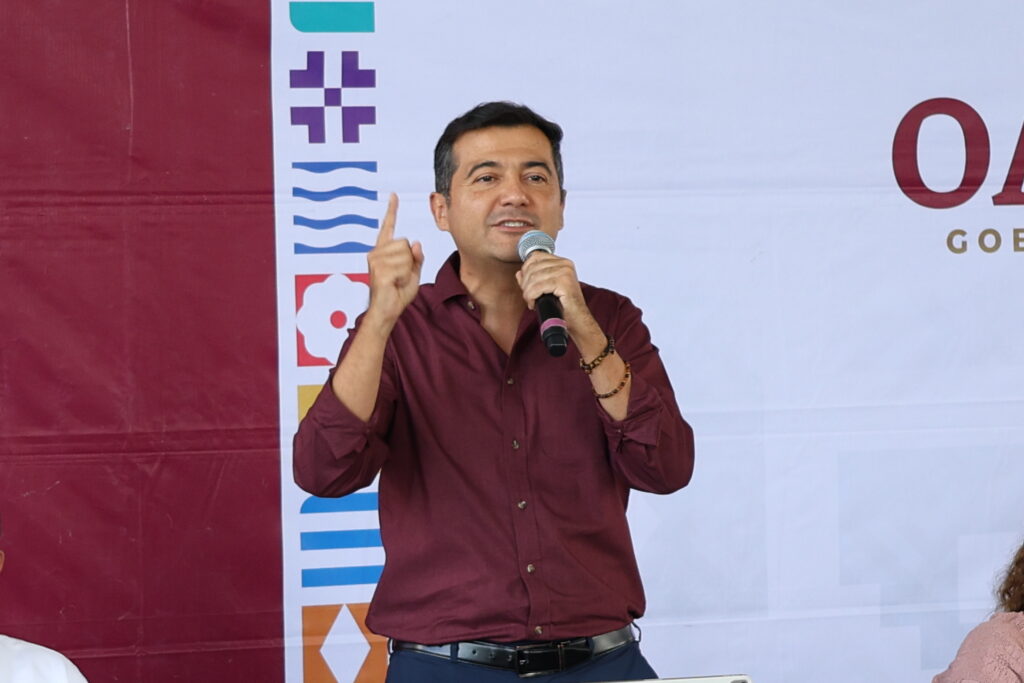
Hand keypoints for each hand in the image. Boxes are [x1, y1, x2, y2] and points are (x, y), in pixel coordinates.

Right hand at [366, 194, 423, 324]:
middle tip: (401, 276)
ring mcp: (375, 260)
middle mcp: (376, 252)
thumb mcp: (413, 273)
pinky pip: (403, 266)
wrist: (388, 311)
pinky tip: (395, 284)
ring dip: (407, 270)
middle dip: (410, 260)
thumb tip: (415, 243)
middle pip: (405, 242)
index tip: (394, 196)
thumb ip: (416, 258)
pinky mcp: (379, 270)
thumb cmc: (398, 293)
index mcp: (384, 251)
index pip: (388, 227)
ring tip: (397, 280)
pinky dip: (405, 277)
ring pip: (405, 254)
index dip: (392, 210)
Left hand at [515, 251, 597, 338]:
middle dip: (525, 284)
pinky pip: (538, 287)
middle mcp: (565, 264)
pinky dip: (532, 297)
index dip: (526, 270)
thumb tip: (519, 273)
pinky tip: (534, 304)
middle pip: (532, 267)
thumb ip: (532, 279)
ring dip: (528, 292)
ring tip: (531, 301)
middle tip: (528, 297)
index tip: (526, 284)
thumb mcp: (545, 289)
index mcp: (562, 262)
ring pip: (533, 278)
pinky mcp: (564, 282)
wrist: (577, 320)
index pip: (536, 257)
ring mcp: (565, 272)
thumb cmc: (564, 306)